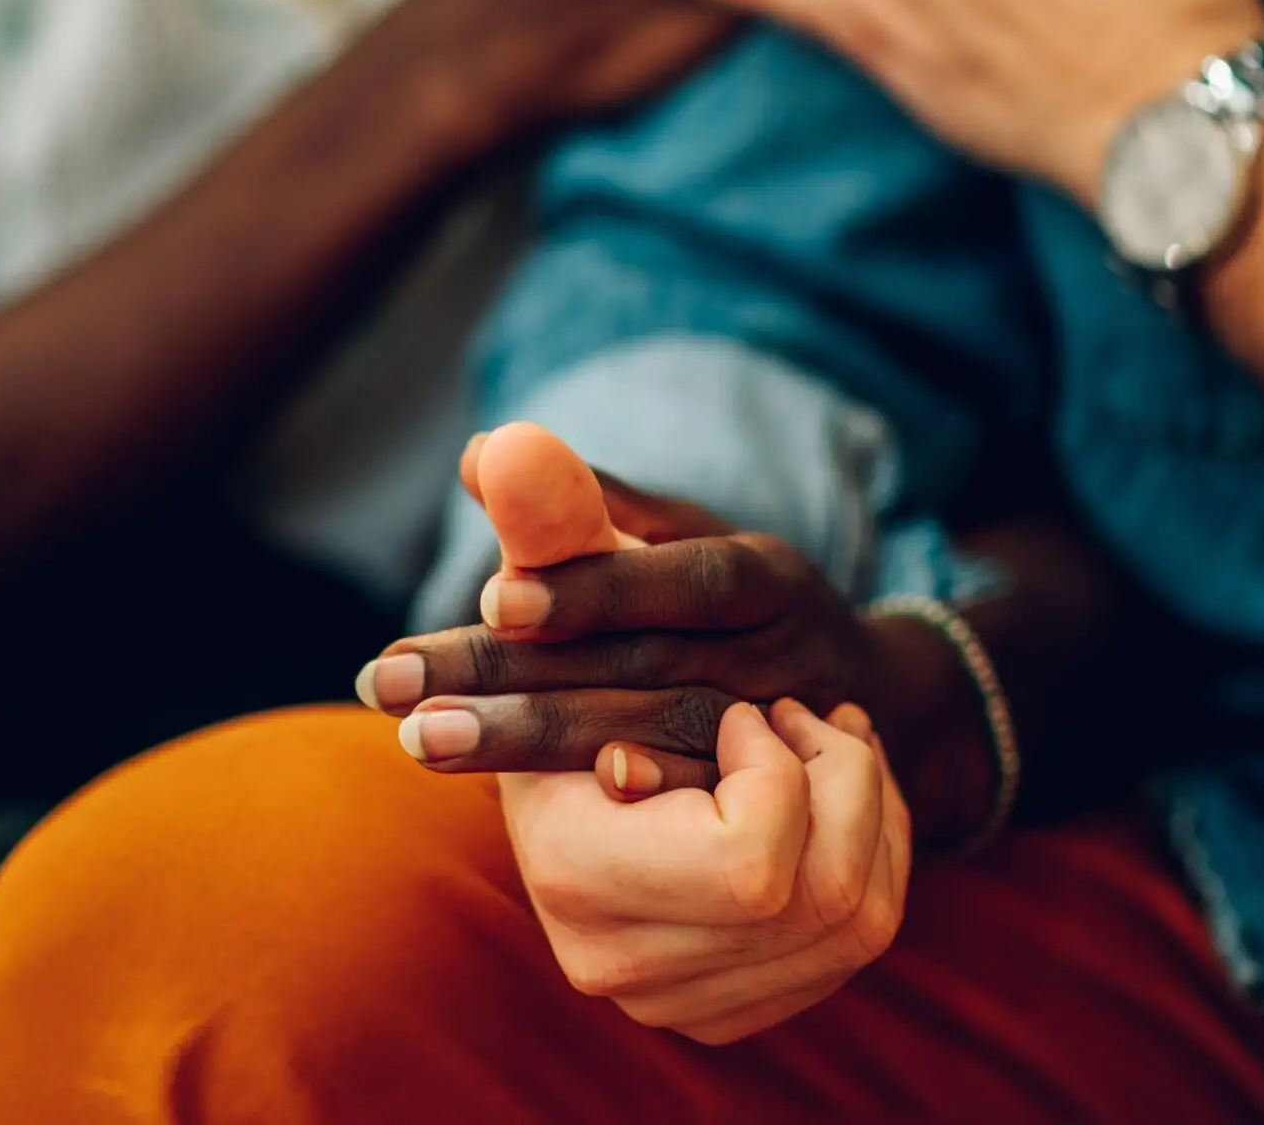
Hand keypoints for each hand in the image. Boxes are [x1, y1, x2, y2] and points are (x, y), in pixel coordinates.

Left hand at [361, 423, 894, 794]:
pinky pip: (695, 811)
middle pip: (638, 664)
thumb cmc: (740, 606)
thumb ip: (583, 506)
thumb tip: (484, 452)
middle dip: (508, 676)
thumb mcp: (689, 541)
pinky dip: (629, 804)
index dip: (593, 588)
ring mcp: (774, 736)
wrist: (873, 702)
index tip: (493, 600)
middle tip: (390, 688)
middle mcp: (774, 653)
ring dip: (531, 743)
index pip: (678, 579)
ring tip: (424, 740)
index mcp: (761, 575)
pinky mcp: (769, 805)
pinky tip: (548, 805)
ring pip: (652, 735)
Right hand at [501, 695, 911, 1043]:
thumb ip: (638, 658)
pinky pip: (853, 948)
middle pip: (823, 895)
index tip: (747, 715)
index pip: (748, 858)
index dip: (778, 770)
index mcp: (571, 870)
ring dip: (875, 814)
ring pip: (860, 926)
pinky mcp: (721, 1012)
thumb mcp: (592, 665)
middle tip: (808, 717)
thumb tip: (689, 676)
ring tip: (838, 741)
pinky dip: (876, 859)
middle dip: (849, 780)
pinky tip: (841, 798)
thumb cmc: (579, 704)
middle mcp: (620, 961)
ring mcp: (675, 1001)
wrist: (554, 783)